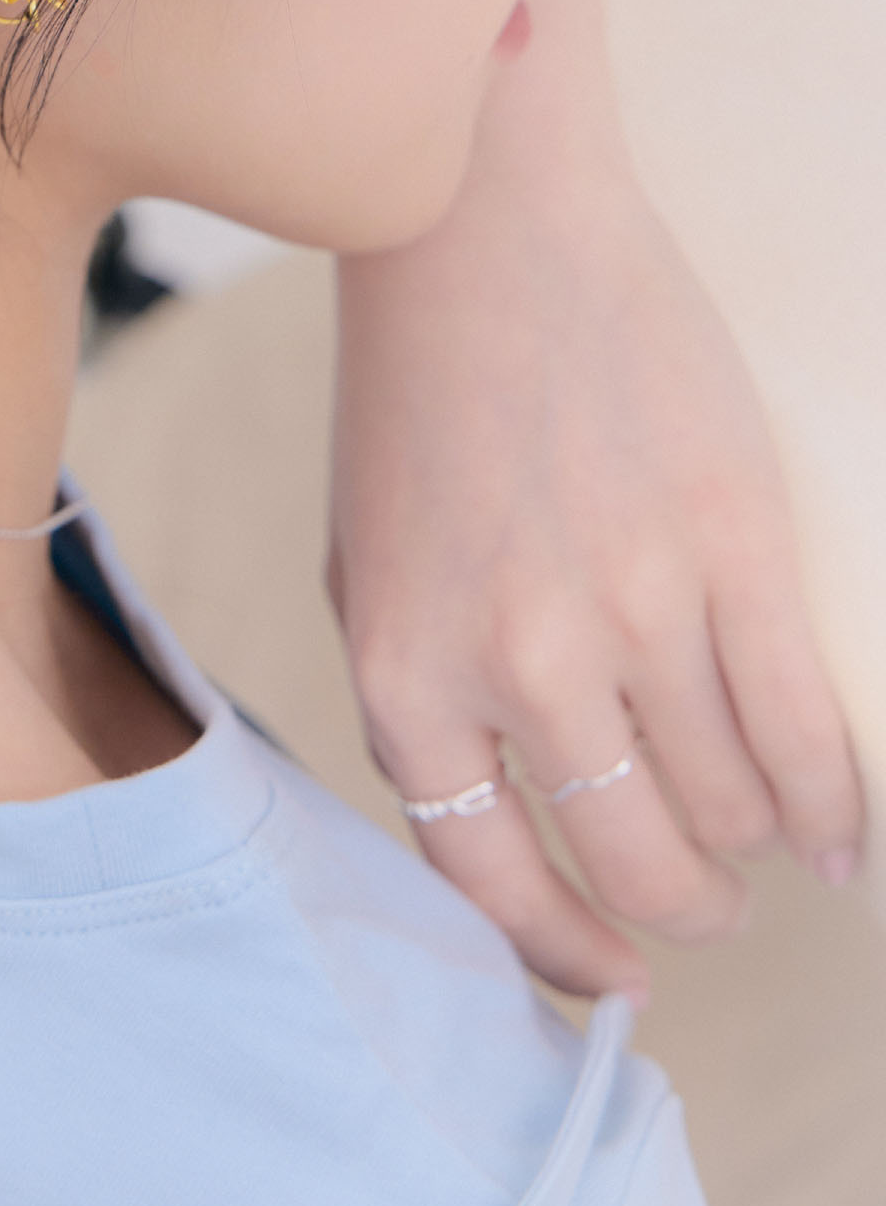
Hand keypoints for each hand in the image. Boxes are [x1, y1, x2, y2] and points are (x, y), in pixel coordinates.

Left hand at [331, 0, 862, 997]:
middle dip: (684, 907)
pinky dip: (833, 805)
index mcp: (404, 669)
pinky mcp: (732, 547)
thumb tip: (514, 842)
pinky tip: (838, 830)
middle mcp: (514, 658)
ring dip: (760, 846)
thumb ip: (427, 700)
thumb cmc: (422, 395)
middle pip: (635, 856)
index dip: (565, 949)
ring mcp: (631, 605)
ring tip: (771, 842)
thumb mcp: (367, 565)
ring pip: (732, 805)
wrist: (483, 232)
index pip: (491, 876)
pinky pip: (803, 733)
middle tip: (711, 902)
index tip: (618, 973)